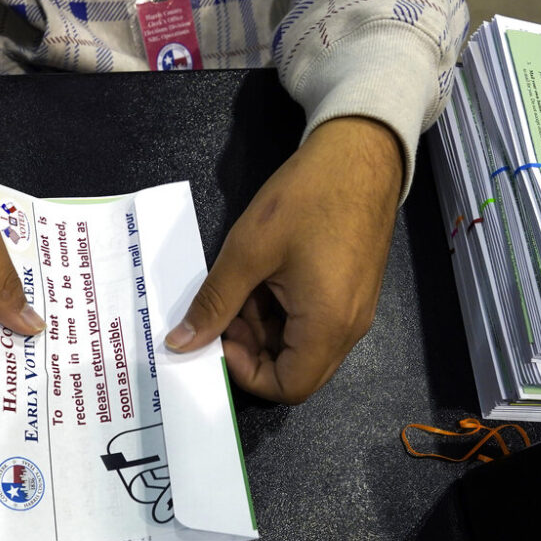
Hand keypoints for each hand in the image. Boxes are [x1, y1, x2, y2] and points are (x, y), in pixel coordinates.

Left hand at [164, 117, 402, 403]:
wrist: (360, 152)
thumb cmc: (306, 199)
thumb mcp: (248, 251)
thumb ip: (213, 303)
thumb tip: (180, 344)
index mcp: (328, 325)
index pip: (289, 387)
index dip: (246, 373)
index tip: (220, 335)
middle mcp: (348, 329)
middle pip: (295, 370)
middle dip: (250, 349)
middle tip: (224, 309)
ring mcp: (353, 311)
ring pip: (299, 345)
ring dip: (262, 328)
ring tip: (239, 287)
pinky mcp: (350, 293)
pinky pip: (311, 322)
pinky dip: (279, 312)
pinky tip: (260, 278)